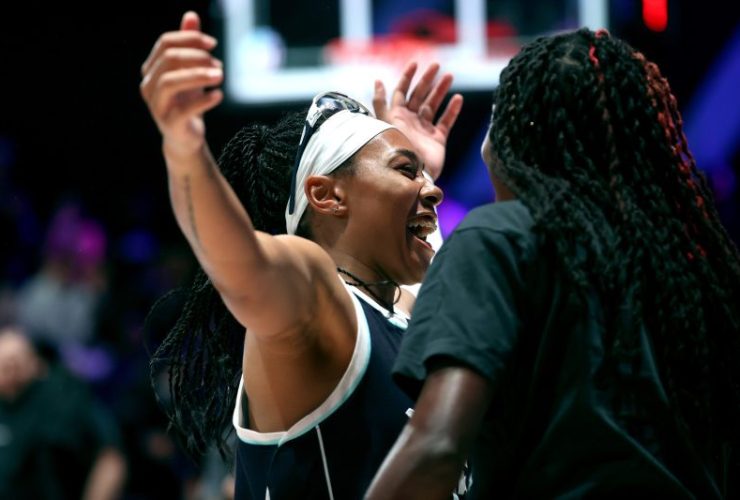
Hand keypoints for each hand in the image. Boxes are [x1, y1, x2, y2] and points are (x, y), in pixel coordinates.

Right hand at [139, 11, 223, 157]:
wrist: (185, 137)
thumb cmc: (187, 101)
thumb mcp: (190, 72)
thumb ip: (190, 46)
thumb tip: (191, 16)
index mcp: (152, 70)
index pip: (165, 43)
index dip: (190, 39)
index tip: (213, 44)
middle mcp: (149, 86)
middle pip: (169, 59)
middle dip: (197, 57)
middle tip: (219, 64)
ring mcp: (156, 105)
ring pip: (171, 82)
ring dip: (198, 75)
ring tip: (221, 76)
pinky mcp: (169, 123)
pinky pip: (184, 109)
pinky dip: (204, 100)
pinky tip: (219, 95)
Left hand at [373, 62, 462, 179]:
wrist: (410, 172)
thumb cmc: (396, 147)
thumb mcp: (385, 122)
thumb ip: (381, 102)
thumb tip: (377, 81)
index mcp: (396, 116)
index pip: (401, 92)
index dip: (406, 77)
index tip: (415, 63)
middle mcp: (410, 121)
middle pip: (419, 95)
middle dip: (427, 79)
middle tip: (436, 65)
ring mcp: (424, 130)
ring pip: (433, 105)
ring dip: (440, 90)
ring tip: (450, 76)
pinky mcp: (437, 140)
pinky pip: (446, 122)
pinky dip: (452, 110)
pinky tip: (458, 98)